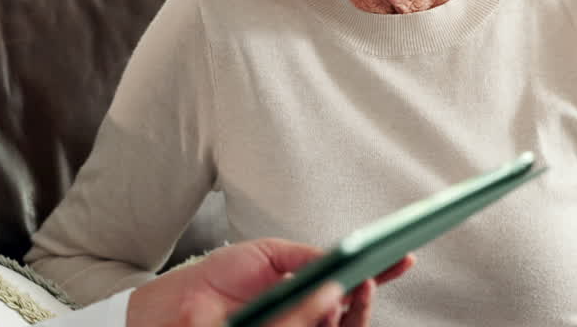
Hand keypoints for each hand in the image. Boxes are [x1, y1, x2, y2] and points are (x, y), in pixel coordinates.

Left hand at [126, 238, 413, 326]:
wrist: (172, 303)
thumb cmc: (215, 280)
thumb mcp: (268, 257)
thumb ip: (306, 258)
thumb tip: (340, 259)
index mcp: (303, 299)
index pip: (351, 293)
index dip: (380, 278)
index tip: (403, 259)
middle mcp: (303, 321)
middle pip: (351, 320)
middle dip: (368, 299)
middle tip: (373, 274)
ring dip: (352, 310)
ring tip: (354, 284)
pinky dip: (320, 316)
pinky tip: (327, 299)